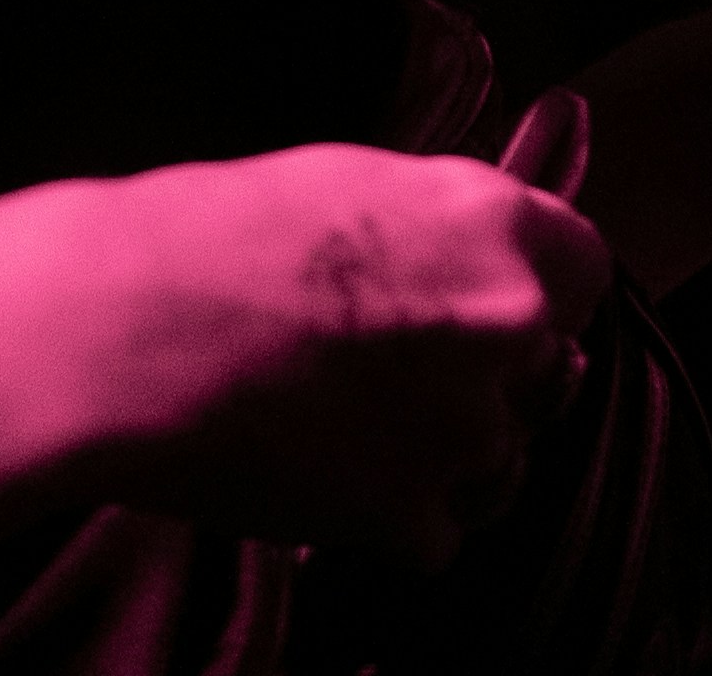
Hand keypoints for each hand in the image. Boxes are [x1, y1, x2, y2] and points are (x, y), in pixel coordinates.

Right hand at [94, 143, 609, 568]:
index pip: (586, 264)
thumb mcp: (348, 183)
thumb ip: (439, 223)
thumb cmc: (211, 235)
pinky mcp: (412, 517)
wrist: (125, 329)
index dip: (539, 286)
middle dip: (491, 373)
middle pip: (549, 368)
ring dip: (446, 452)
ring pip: (500, 458)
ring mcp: (464, 429)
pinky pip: (437, 529)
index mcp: (489, 222)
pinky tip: (323, 469)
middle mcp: (503, 323)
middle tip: (401, 364)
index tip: (494, 297)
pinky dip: (390, 515)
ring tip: (348, 416)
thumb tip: (472, 245)